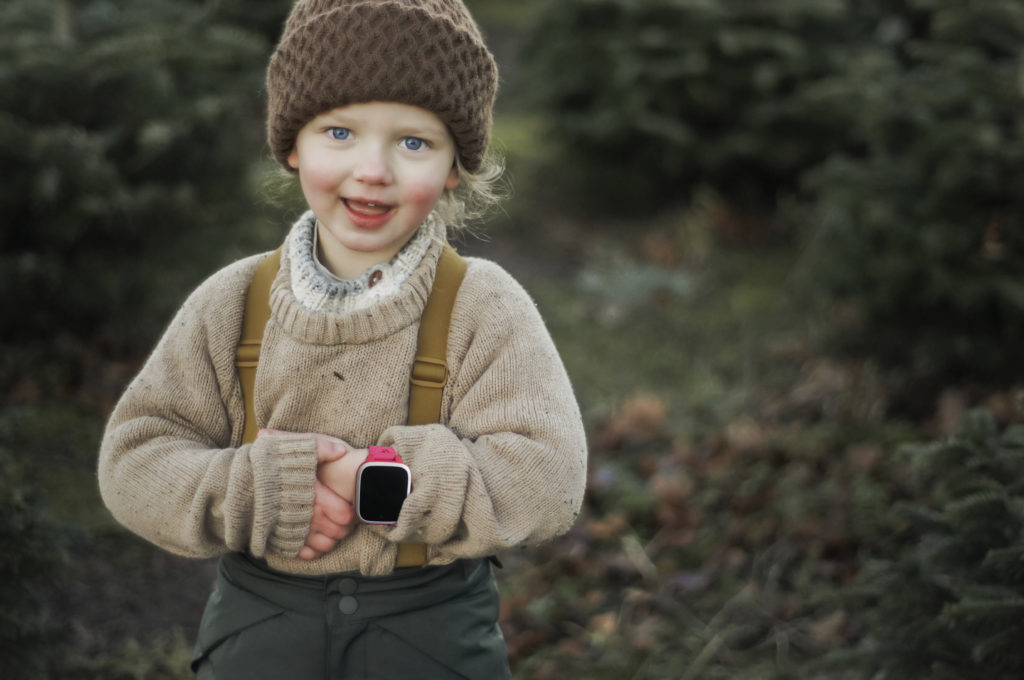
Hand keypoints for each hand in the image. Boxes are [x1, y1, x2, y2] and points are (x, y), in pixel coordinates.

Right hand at [258, 429, 359, 560]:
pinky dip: (311, 549)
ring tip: (327, 529)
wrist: (233, 486)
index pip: (345, 514)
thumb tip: (342, 451)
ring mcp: (294, 534)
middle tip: (340, 519)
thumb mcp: (293, 447)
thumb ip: (320, 446)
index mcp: (315, 497)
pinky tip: (310, 537)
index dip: (350, 512)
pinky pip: (305, 555)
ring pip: (324, 546)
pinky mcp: (280, 543)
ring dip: (329, 539)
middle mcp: (307, 518)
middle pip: (338, 533)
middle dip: (342, 527)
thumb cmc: (266, 465)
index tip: (348, 506)